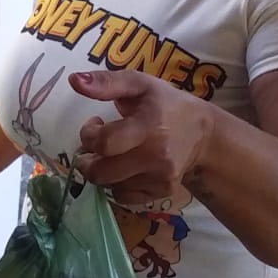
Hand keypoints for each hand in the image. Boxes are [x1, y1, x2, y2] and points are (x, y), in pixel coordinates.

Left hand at [69, 70, 214, 204]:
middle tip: (94, 148)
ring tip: (112, 154)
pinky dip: (117, 184)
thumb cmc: (166, 105)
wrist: (204, 134)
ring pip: (109, 186)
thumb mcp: (139, 85)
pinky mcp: (162, 192)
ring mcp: (160, 177)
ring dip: (102, 171)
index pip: (105, 143)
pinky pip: (123, 197)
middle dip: (87, 161)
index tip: (95, 124)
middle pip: (101, 172)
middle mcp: (157, 155)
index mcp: (149, 124)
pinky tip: (126, 167)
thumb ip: (106, 83)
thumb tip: (74, 80)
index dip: (88, 135)